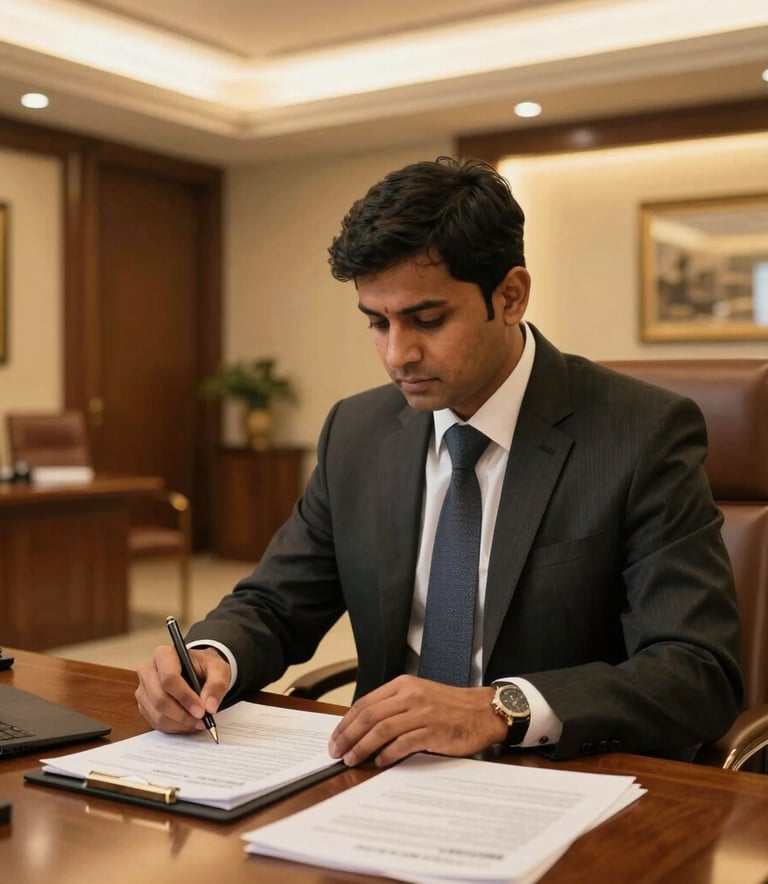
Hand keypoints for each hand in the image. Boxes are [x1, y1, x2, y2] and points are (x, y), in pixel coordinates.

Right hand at [135, 645, 230, 733]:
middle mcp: (149, 671)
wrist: (198, 670)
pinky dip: (174, 727)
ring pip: (157, 714)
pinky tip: (188, 723)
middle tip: (202, 720)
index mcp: (164, 655)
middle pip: (160, 699)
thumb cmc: (204, 666)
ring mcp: (144, 689)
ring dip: (180, 723)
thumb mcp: (218, 668)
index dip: (185, 697)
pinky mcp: (144, 705)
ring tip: (198, 722)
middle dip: (182, 714)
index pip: (169, 678)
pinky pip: (156, 722)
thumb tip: (209, 706)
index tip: (201, 710)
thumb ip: (217, 684)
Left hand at [327, 675, 506, 767]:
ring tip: (352, 759)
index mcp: (403, 685)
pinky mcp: (433, 731)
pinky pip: (403, 743)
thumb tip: (363, 727)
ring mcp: (422, 713)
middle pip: (369, 716)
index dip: (346, 722)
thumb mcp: (418, 695)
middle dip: (348, 736)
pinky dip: (387, 754)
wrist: (483, 711)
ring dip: (362, 747)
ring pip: (382, 730)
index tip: (336, 737)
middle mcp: (410, 696)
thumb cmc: (450, 706)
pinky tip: (380, 761)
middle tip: (336, 751)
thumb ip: (393, 706)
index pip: (365, 702)